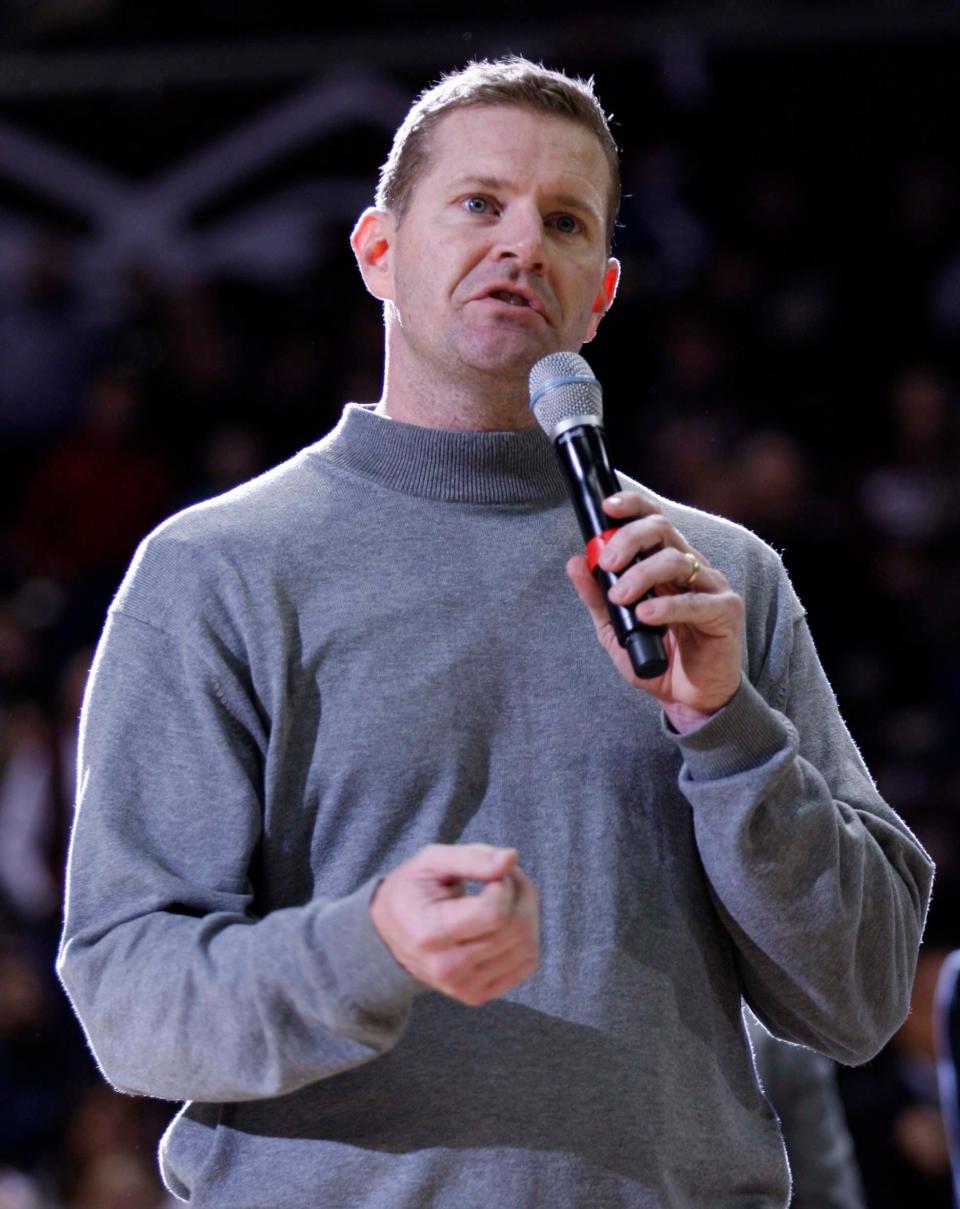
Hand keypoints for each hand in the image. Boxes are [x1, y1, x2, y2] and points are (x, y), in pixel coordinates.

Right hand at [370, 843, 539, 1006]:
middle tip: (504, 876)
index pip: (495, 914)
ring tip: (504, 894)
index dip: (504, 885)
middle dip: (520, 893)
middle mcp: (446, 969)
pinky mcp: (478, 994)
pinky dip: (527, 935)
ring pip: (527, 947)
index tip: (491, 873)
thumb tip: (510, 858)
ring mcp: (463, 987)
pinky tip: (506, 919)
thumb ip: (471, 858)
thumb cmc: (412, 891)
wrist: (390, 934)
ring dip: (527, 912)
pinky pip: (526, 963)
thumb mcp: (431, 861)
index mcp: (430, 934)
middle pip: (515, 930)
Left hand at [566, 491, 743, 732]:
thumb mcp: (615, 629)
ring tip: (620, 598)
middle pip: (663, 530)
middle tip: (607, 563)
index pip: (653, 519)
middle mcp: (692, 567)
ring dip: (642, 575)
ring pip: (678, 560)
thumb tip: (575, 562)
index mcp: (666, 564)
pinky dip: (667, 606)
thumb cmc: (656, 658)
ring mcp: (712, 587)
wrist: (688, 700)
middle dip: (630, 539)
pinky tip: (646, 615)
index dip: (633, 506)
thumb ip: (597, 597)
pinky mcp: (727, 612)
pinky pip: (696, 602)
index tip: (607, 507)